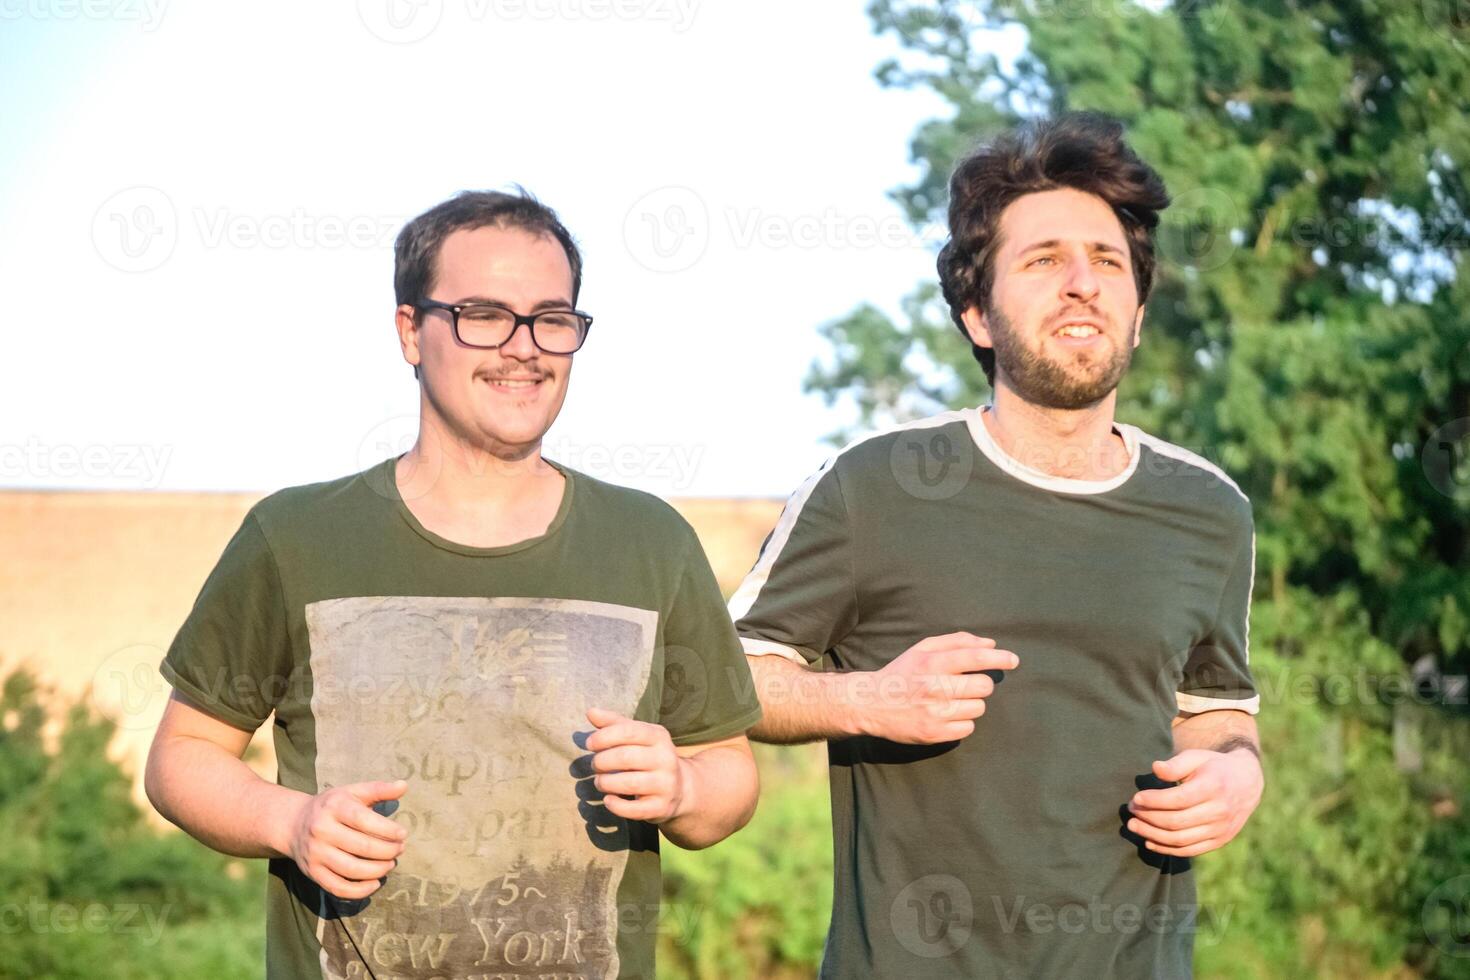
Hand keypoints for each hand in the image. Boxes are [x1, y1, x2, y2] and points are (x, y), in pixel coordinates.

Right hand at [285, 779, 407, 899]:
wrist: (294, 823)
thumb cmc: (332, 806)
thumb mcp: (352, 792)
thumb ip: (379, 789)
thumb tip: (403, 785)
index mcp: (334, 807)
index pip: (364, 820)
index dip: (387, 829)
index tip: (403, 834)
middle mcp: (322, 830)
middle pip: (362, 847)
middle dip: (388, 851)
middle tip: (399, 850)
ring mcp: (316, 853)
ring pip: (352, 869)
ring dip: (378, 870)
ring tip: (390, 864)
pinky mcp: (312, 873)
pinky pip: (338, 888)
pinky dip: (360, 891)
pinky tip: (375, 883)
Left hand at [585, 708, 688, 823]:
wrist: (681, 788)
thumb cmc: (650, 756)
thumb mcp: (637, 736)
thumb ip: (614, 723)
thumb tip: (591, 712)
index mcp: (659, 736)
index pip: (628, 731)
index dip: (603, 737)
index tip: (589, 744)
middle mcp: (666, 759)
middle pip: (625, 757)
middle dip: (601, 761)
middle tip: (595, 765)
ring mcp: (666, 784)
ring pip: (628, 783)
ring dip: (605, 783)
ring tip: (599, 781)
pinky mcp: (661, 807)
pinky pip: (633, 809)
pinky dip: (615, 805)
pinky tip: (608, 799)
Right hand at [861, 632, 1018, 743]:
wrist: (871, 704)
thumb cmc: (902, 673)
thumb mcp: (922, 649)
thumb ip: (957, 642)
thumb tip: (991, 644)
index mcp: (931, 663)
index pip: (974, 657)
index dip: (998, 658)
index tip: (1013, 660)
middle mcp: (934, 687)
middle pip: (983, 685)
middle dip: (980, 684)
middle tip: (966, 685)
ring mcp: (934, 713)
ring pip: (979, 708)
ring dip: (972, 704)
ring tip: (952, 701)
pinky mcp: (934, 734)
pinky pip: (968, 728)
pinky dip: (962, 722)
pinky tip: (946, 716)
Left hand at [1128, 748, 1263, 856]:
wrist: (1246, 783)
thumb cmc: (1213, 766)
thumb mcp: (1196, 757)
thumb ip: (1175, 764)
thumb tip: (1155, 769)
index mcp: (1213, 787)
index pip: (1178, 799)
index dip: (1153, 801)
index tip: (1135, 798)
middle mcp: (1219, 811)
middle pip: (1176, 822)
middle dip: (1148, 818)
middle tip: (1130, 811)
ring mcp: (1221, 829)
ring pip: (1181, 839)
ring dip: (1153, 835)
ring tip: (1134, 826)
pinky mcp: (1220, 841)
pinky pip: (1190, 850)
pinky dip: (1167, 849)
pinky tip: (1149, 841)